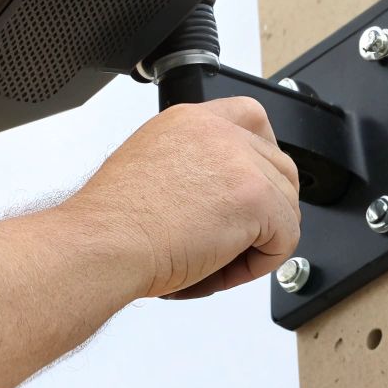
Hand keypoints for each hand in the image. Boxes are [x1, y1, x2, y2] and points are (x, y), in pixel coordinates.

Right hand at [65, 98, 299, 300]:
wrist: (101, 246)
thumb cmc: (109, 223)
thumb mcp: (146, 168)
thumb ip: (189, 166)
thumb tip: (215, 194)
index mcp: (189, 121)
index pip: (250, 119)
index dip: (258, 159)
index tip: (246, 188)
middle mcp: (217, 132)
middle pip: (278, 169)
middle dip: (261, 212)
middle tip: (223, 240)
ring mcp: (241, 162)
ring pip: (285, 207)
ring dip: (257, 242)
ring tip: (212, 259)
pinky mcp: (257, 199)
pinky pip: (286, 239)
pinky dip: (258, 265)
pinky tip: (218, 268)